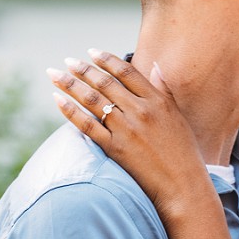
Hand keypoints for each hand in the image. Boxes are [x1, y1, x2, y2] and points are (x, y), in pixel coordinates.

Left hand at [47, 50, 207, 223]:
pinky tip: (57, 99)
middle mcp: (140, 111)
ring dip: (70, 84)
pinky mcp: (115, 148)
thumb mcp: (178, 116)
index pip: (126, 72)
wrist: (182, 186)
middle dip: (83, 69)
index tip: (91, 52)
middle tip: (67, 60)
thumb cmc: (183, 153)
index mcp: (157, 101)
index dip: (106, 59)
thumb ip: (164, 89)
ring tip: (54, 73)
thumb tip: (154, 65)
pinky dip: (70, 110)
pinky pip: (87, 125)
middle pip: (105, 82)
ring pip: (92, 99)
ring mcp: (126, 130)